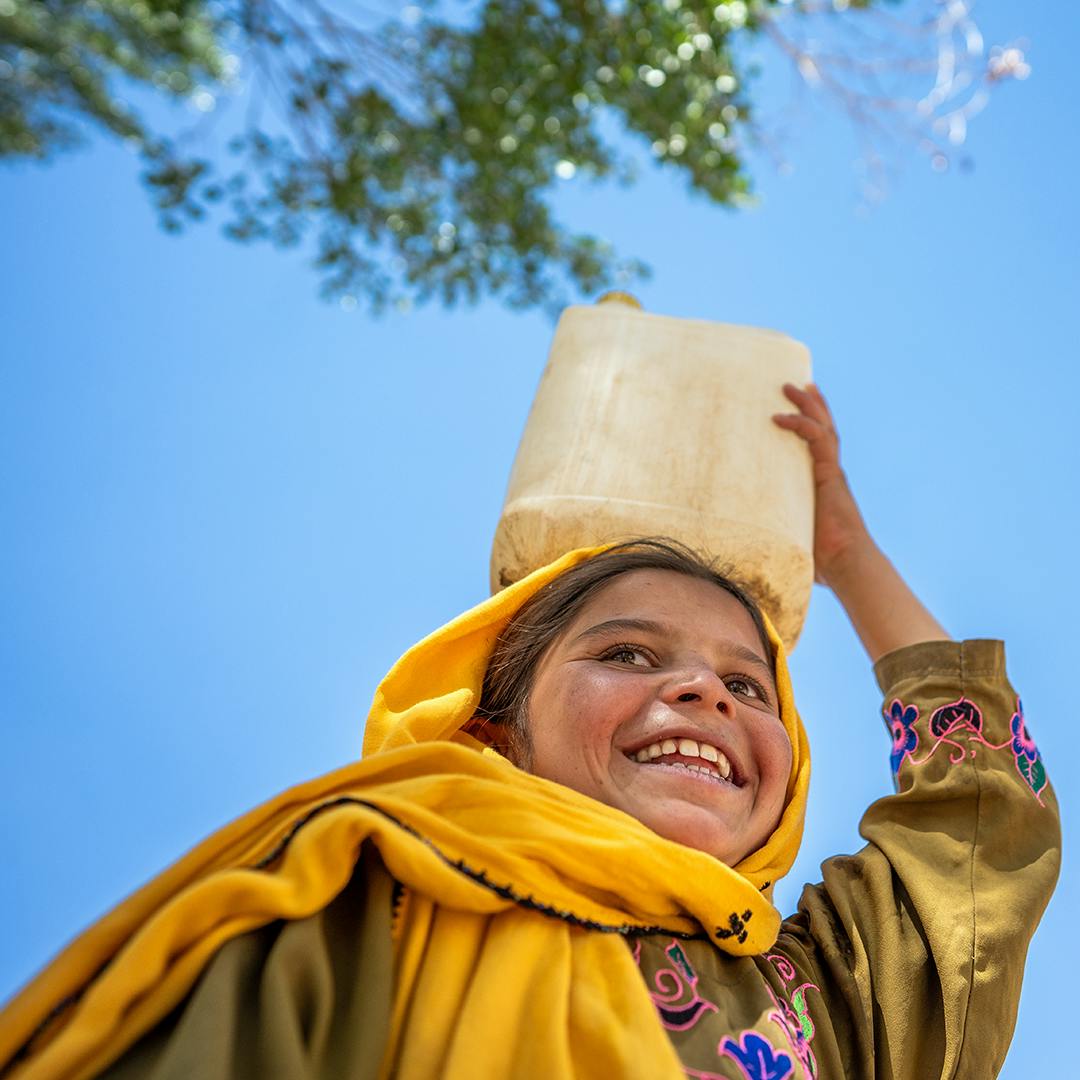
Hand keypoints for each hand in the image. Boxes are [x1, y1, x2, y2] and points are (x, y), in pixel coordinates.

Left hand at [771, 382, 869, 586]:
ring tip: (789, 384)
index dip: (811, 423)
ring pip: (822, 426)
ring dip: (806, 404)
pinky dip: (800, 425)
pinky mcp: (830, 475)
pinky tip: (779, 417)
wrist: (847, 564)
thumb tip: (745, 552)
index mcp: (824, 483)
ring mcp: (831, 471)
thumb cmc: (824, 560)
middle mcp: (830, 472)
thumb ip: (777, 536)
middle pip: (823, 427)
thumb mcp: (793, 539)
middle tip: (794, 382)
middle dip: (811, 403)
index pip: (819, 445)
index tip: (795, 407)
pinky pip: (817, 440)